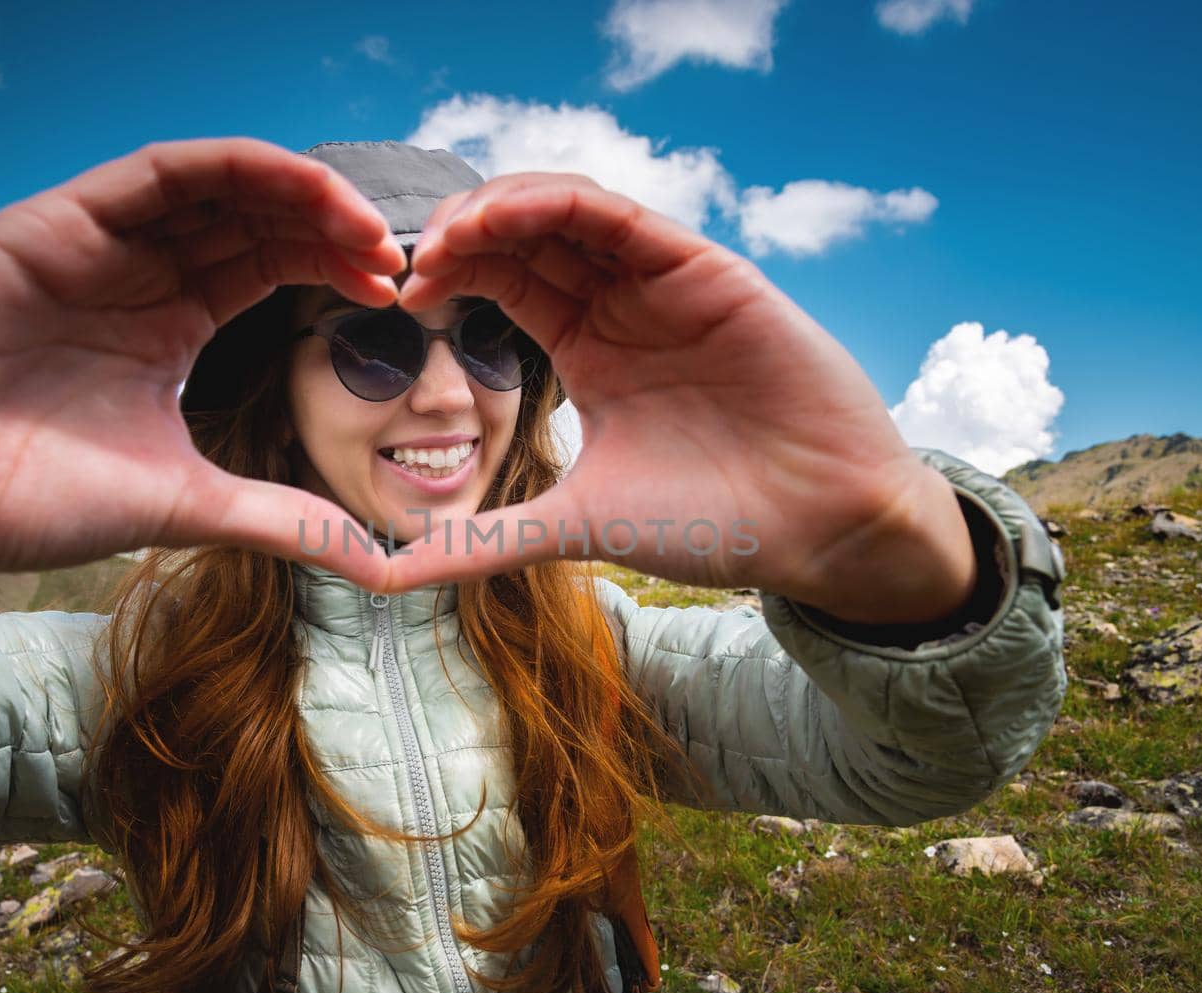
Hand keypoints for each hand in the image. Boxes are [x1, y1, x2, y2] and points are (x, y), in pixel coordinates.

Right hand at [0, 137, 406, 613]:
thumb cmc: (25, 497)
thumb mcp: (184, 502)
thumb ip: (280, 519)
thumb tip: (377, 561)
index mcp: (168, 323)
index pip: (268, 265)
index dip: (334, 265)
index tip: (397, 294)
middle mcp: (137, 273)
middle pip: (253, 217)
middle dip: (331, 225)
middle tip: (395, 257)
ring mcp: (95, 244)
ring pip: (214, 182)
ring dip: (295, 189)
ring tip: (360, 223)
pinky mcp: (51, 225)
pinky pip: (153, 173)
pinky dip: (230, 168)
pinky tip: (293, 188)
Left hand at [392, 173, 974, 621]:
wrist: (818, 528)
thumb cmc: (713, 524)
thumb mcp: (570, 527)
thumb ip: (479, 544)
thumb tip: (383, 579)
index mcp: (590, 351)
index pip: (505, 282)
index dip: (447, 276)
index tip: (394, 300)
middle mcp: (623, 306)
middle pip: (524, 236)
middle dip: (458, 235)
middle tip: (400, 261)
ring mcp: (664, 283)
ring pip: (565, 209)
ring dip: (497, 209)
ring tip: (444, 236)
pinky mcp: (706, 271)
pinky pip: (620, 217)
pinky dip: (556, 205)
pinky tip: (501, 220)